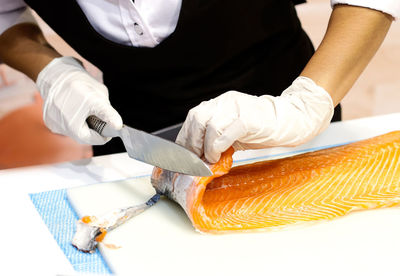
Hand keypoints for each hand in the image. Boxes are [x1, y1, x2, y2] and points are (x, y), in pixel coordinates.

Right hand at [36, 56, 121, 144]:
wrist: (55, 73)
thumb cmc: (76, 84)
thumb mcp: (97, 98)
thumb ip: (109, 114)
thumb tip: (118, 126)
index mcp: (72, 127)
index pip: (93, 139)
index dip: (104, 134)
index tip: (111, 127)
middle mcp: (60, 128)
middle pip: (84, 134)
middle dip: (94, 126)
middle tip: (99, 115)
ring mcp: (54, 123)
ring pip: (75, 128)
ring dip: (84, 121)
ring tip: (85, 107)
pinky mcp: (50, 118)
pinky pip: (66, 122)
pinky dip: (74, 117)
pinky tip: (75, 106)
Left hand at [176, 77, 333, 162]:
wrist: (292, 120)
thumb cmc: (262, 128)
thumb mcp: (234, 131)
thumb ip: (216, 139)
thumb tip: (198, 157)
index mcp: (219, 104)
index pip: (193, 118)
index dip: (185, 139)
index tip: (183, 157)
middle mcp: (224, 102)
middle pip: (196, 118)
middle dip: (191, 143)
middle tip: (195, 161)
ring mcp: (236, 108)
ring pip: (207, 124)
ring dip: (204, 147)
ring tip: (210, 160)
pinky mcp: (247, 118)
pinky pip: (224, 132)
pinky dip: (217, 147)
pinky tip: (220, 157)